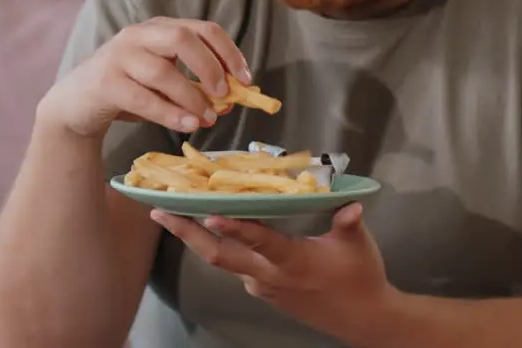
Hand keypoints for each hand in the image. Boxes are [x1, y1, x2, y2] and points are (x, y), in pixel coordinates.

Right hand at [38, 17, 251, 137]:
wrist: (75, 104)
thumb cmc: (126, 91)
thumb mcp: (163, 84)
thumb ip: (192, 87)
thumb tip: (230, 101)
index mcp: (158, 29)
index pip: (202, 29)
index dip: (229, 52)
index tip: (246, 79)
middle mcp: (138, 35)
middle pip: (182, 39)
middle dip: (210, 67)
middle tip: (225, 95)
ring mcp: (119, 56)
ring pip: (163, 72)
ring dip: (192, 98)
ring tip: (207, 119)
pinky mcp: (106, 82)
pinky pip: (143, 98)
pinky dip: (170, 113)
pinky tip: (187, 125)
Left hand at [151, 203, 394, 341]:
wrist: (362, 319)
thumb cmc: (360, 278)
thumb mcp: (358, 247)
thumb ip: (348, 222)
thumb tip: (351, 203)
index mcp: (291, 261)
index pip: (258, 241)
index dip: (234, 228)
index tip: (207, 215)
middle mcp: (268, 274)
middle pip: (219, 255)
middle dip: (186, 233)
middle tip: (160, 211)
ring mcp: (261, 284)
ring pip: (222, 260)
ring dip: (196, 239)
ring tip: (173, 213)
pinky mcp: (262, 288)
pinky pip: (234, 265)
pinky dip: (219, 246)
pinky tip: (211, 228)